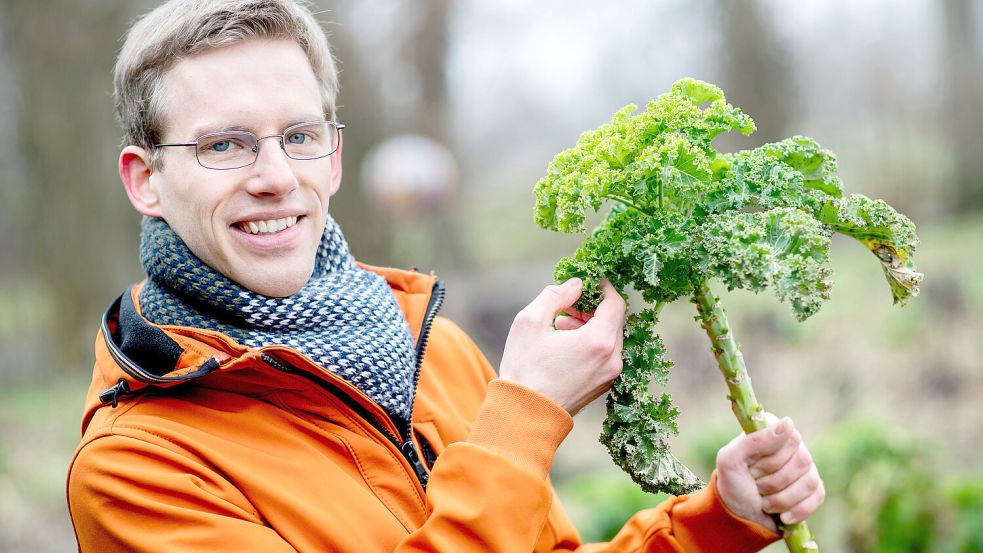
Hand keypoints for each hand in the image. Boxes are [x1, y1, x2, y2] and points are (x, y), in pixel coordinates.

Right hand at [499, 278, 625, 414]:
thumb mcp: (531, 321)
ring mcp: (609, 375)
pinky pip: (605, 354)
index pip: (615, 303)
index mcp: (598, 342)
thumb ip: (556, 295)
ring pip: (610, 337)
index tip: (587, 281)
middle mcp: (612, 360)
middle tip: (568, 304)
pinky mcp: (602, 386)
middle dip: (593, 307)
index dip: (603, 288)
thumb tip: (576, 284)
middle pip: (614, 320)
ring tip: (560, 325)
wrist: (524, 414)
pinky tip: (565, 344)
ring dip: (591, 325)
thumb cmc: (524, 368)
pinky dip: (591, 343)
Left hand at [714, 415, 824, 532]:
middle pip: (802, 461)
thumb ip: (754, 440)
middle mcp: (791, 445)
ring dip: (783, 499)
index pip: (790, 438)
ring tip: (765, 502)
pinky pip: (818, 496)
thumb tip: (788, 422)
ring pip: (810, 481)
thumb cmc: (732, 484)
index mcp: (770, 431)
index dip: (770, 461)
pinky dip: (798, 510)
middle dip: (773, 483)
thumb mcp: (731, 460)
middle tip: (756, 487)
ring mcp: (805, 467)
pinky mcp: (813, 488)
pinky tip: (783, 516)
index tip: (751, 470)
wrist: (739, 516)